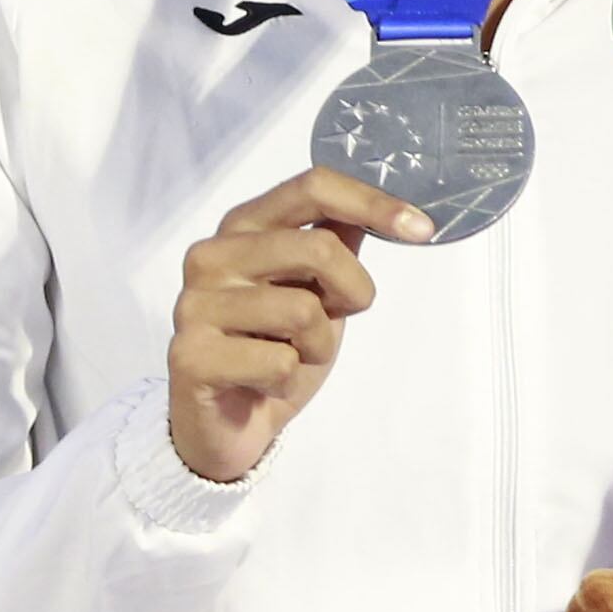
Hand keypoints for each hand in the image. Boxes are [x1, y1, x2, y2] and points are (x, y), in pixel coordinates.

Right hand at [168, 168, 430, 482]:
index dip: (373, 203)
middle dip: (353, 292)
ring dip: (318, 346)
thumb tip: (385, 204)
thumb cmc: (274, 348)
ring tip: (290, 356)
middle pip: (319, 248)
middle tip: (334, 319)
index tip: (423, 228)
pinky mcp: (190, 355)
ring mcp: (194, 305)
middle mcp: (211, 256)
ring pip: (303, 311)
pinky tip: (262, 383)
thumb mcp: (318, 290)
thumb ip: (336, 242)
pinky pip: (278, 362)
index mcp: (243, 227)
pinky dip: (288, 380)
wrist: (229, 424)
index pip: (313, 187)